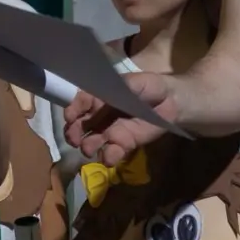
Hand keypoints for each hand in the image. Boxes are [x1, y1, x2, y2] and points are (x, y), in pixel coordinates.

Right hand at [63, 74, 178, 163]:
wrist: (170, 102)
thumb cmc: (149, 87)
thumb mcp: (133, 81)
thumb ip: (118, 87)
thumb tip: (104, 97)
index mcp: (98, 97)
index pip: (79, 103)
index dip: (72, 110)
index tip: (69, 116)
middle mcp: (99, 116)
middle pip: (79, 126)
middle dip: (72, 133)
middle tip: (74, 139)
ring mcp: (110, 132)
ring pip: (91, 141)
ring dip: (87, 146)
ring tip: (88, 149)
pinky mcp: (123, 145)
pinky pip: (111, 152)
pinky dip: (108, 156)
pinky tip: (109, 158)